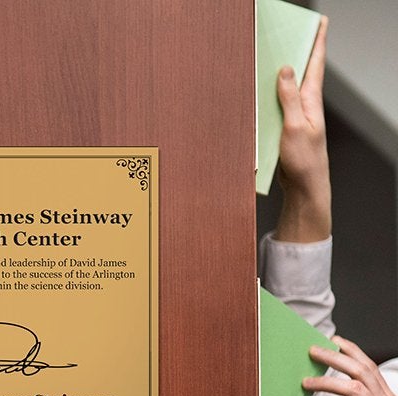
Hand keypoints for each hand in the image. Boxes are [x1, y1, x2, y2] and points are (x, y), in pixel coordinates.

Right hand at [274, 16, 331, 242]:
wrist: (303, 189)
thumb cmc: (304, 161)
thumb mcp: (296, 126)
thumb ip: (290, 98)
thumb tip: (287, 69)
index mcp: (311, 101)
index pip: (315, 64)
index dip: (317, 41)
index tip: (319, 21)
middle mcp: (304, 106)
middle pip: (300, 72)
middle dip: (298, 51)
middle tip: (293, 31)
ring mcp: (294, 118)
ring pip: (285, 90)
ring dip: (280, 74)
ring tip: (274, 56)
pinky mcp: (283, 130)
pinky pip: (275, 108)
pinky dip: (269, 97)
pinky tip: (261, 93)